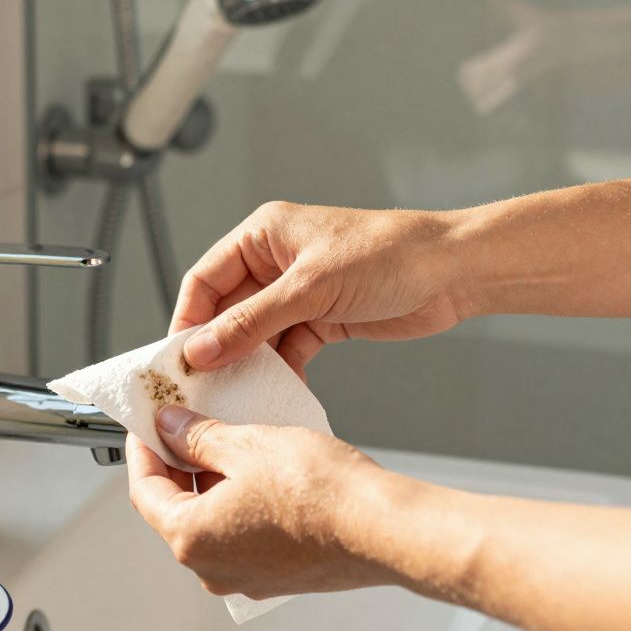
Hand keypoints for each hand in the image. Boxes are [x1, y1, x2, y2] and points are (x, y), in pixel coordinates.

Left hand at [126, 404, 400, 598]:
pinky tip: (259, 470)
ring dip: (211, 480)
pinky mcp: (277, 575)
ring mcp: (246, 577)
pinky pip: (242, 533)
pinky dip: (240, 501)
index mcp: (191, 538)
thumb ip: (197, 436)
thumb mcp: (246, 444)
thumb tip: (170, 427)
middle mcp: (212, 568)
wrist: (383, 529)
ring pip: (211, 520)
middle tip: (186, 423)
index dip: (143, 448)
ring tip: (228, 439)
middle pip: (175, 507)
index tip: (147, 424)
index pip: (143, 489)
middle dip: (178, 462)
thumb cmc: (322, 494)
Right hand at [173, 201, 463, 376]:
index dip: (187, 320)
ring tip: (235, 396)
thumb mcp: (310, 288)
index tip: (176, 360)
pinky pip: (287, 348)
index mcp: (263, 235)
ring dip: (247, 363)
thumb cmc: (388, 254)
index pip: (205, 279)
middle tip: (200, 386)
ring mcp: (298, 292)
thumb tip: (201, 349)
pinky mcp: (322, 318)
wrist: (454, 272)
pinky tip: (276, 392)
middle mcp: (275, 261)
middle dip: (215, 348)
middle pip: (227, 310)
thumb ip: (251, 322)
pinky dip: (281, 370)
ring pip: (256, 334)